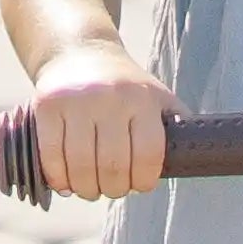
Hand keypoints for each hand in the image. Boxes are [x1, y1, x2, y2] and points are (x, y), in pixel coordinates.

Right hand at [26, 42, 173, 200]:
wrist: (80, 53)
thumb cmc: (125, 86)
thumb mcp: (157, 96)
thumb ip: (176, 125)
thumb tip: (196, 156)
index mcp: (141, 99)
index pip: (148, 156)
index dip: (143, 181)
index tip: (138, 185)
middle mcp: (109, 98)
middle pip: (113, 166)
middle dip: (114, 189)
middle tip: (112, 189)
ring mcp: (75, 102)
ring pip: (80, 166)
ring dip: (86, 189)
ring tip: (90, 188)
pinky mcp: (46, 106)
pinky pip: (51, 156)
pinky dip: (58, 178)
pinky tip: (65, 181)